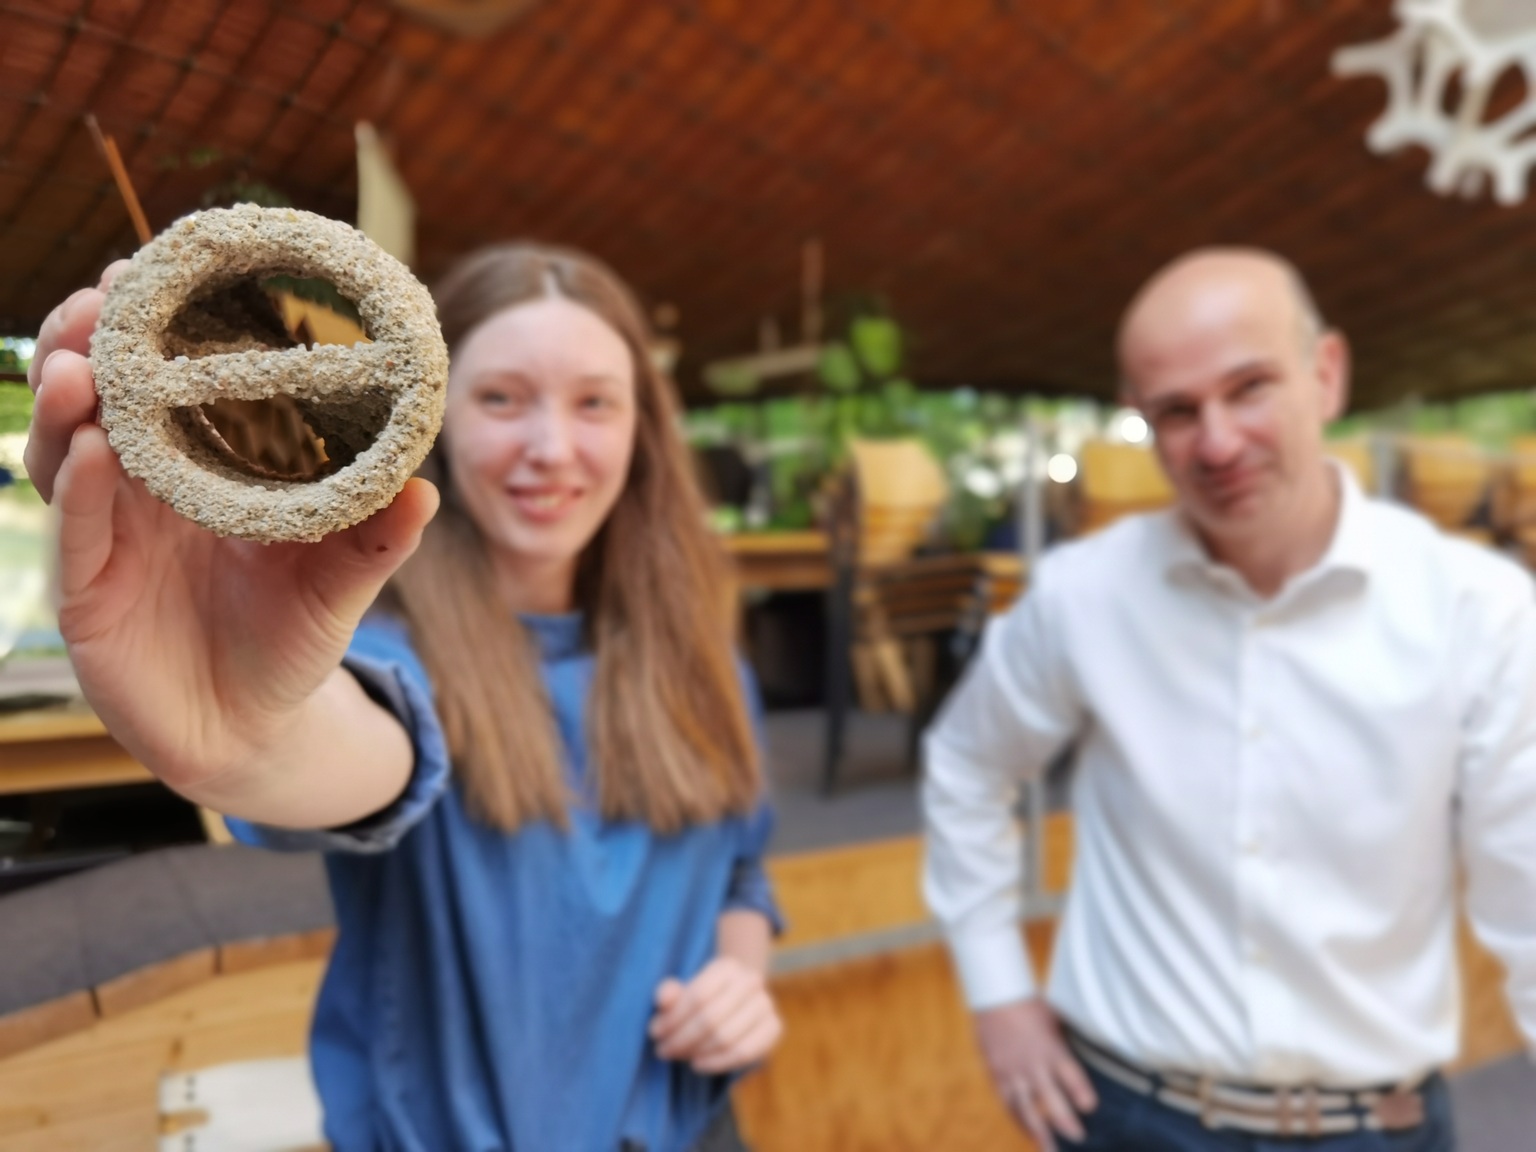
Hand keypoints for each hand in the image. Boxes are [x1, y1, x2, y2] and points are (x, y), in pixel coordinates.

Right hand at [26, 265, 438, 798]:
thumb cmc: (293, 634)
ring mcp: (107, 536)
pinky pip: (77, 531)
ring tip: (83, 361)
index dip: (156, 324)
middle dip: (92, 339)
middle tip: (108, 291)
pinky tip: (95, 450)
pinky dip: (83, 489)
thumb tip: (427, 487)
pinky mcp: (87, 592)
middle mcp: (143, 489)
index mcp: (201, 467)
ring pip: (69, 451)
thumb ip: (376, 536)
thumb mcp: (343, 580)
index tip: (155, 263)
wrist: (255, 727)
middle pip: (99, 397)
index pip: (168, 381)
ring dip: (71, 400)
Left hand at [649, 957, 782, 1074]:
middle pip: (710, 1018)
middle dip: (682, 1039)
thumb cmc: (699, 1000)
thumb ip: (668, 993)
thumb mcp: (680, 992)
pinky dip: (718, 1063)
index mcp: (727, 966)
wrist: (734, 1004)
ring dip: (697, 1052)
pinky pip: (745, 1052)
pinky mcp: (774, 1027)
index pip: (697, 996)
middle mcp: (751, 980)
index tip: (656, 1033)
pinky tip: (699, 1064)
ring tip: (680, 1056)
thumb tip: (664, 999)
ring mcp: (766, 1003)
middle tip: (664, 1051)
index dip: (673, 1019)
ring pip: (726, 1037)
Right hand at [975, 998, 1096, 1150]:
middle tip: (1079, 1138)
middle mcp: (1033, 1063)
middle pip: (1050, 1097)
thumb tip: (1096, 1058)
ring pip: (1027, 1109)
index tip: (1091, 1107)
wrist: (995, 997)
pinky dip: (1020, 1122)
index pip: (1070, 1073)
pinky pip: (1009, 1105)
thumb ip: (1069, 1045)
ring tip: (1051, 1151)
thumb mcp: (1057, 1021)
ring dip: (1040, 1133)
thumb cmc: (1033, 1008)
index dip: (1081, 1091)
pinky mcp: (997, 1076)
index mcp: (1052, 1048)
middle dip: (1065, 1121)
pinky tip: (1031, 1135)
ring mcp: (1013, 1072)